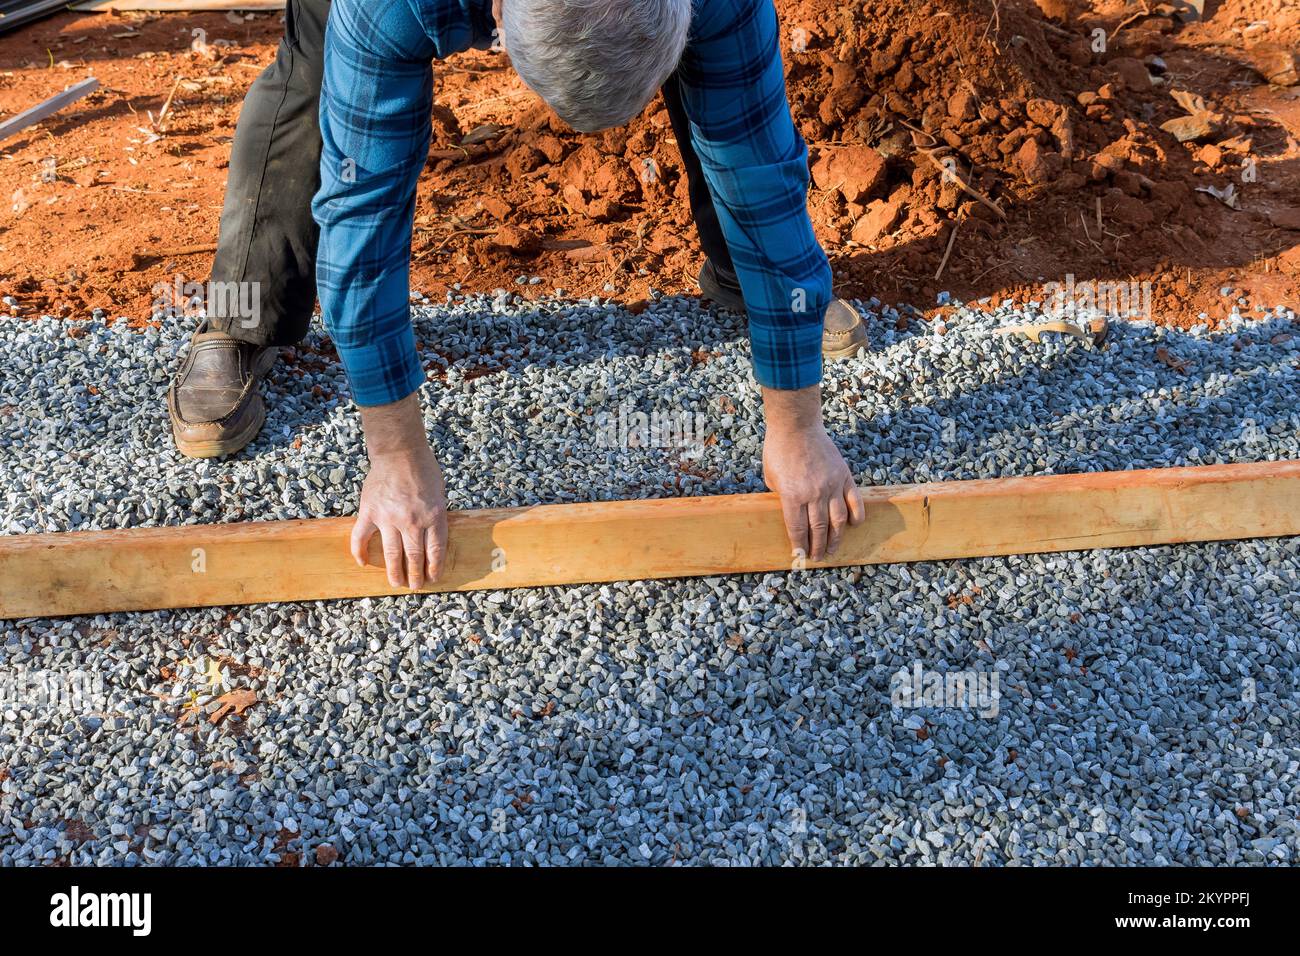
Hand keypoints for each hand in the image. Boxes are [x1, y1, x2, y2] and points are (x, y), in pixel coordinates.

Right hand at [351, 395, 448, 588]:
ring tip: (395, 583)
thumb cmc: (424, 469)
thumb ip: (435, 517)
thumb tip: (432, 539)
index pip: (435, 551)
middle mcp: (412, 521)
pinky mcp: (370, 512)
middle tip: (415, 586)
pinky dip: (360, 551)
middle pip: (414, 557)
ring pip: (391, 553)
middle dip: (416, 575)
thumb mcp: (440, 494)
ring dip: (394, 571)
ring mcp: (389, 518)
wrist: (399, 452)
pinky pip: (361, 537)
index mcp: (433, 517)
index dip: (434, 568)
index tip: (433, 578)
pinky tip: (363, 563)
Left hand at [761, 385, 864, 560]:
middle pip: (818, 529)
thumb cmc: (779, 450)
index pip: (797, 529)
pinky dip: (855, 516)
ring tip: (832, 549)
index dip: (800, 545)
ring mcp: (832, 485)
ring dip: (835, 538)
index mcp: (792, 495)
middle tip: (817, 557)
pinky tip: (852, 526)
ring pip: (838, 520)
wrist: (797, 426)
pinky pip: (854, 501)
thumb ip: (782, 496)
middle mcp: (814, 493)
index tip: (801, 556)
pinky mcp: (844, 476)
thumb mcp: (770, 477)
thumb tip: (791, 513)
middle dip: (817, 547)